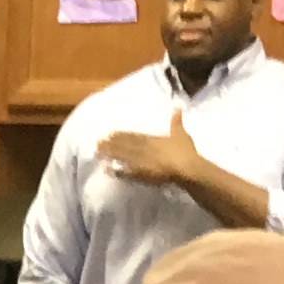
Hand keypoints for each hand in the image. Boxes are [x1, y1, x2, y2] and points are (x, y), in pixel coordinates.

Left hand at [94, 106, 208, 188]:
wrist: (186, 168)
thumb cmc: (185, 151)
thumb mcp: (180, 134)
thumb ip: (176, 122)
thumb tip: (177, 108)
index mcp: (151, 139)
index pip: (133, 136)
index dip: (120, 135)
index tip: (109, 133)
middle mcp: (143, 149)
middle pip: (124, 146)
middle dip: (110, 144)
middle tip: (97, 143)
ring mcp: (140, 162)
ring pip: (122, 157)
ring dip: (110, 154)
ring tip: (98, 152)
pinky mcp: (141, 175)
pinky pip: (126, 173)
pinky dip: (117, 171)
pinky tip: (107, 169)